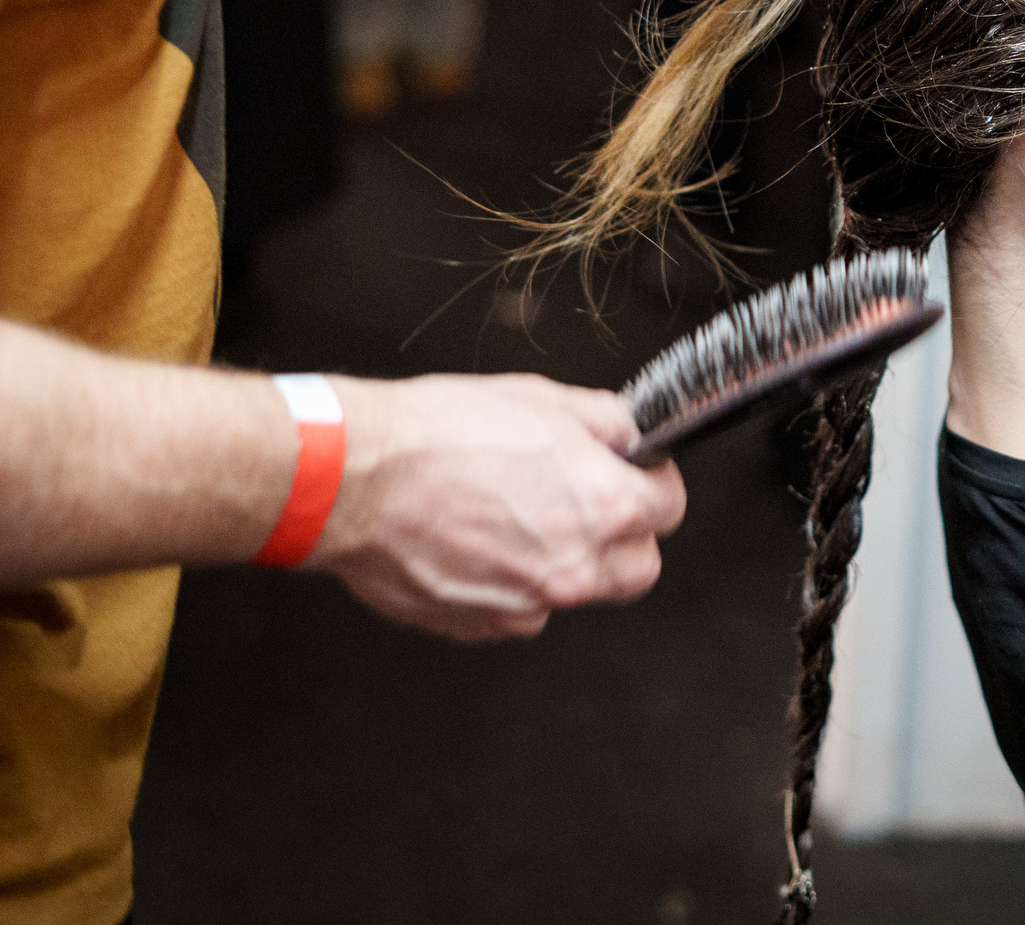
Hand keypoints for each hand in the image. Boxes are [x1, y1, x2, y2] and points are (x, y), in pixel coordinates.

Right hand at [310, 374, 687, 641]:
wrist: (354, 479)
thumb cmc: (438, 434)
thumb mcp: (542, 400)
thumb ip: (605, 423)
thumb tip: (629, 434)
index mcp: (605, 508)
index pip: (670, 509)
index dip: (653, 483)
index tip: (635, 474)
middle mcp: (575, 567)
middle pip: (639, 568)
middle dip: (626, 538)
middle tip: (592, 504)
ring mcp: (527, 604)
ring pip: (575, 592)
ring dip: (563, 562)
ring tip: (515, 516)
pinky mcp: (479, 625)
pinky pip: (518, 608)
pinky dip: (509, 582)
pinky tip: (474, 541)